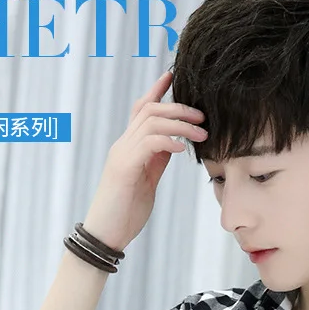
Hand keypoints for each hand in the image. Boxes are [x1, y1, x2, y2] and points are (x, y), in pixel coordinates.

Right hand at [82, 68, 207, 252]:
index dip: (156, 90)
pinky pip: (147, 144)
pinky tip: (181, 149)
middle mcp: (123, 145)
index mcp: (129, 147)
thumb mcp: (146, 180)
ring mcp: (122, 155)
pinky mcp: (124, 169)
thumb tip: (173, 144)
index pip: (141, 109)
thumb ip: (156, 160)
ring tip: (201, 134)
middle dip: (178, 108)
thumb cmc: (125, 212)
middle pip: (149, 110)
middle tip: (202, 116)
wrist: (106, 235)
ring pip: (150, 122)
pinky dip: (167, 141)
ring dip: (180, 125)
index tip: (173, 75)